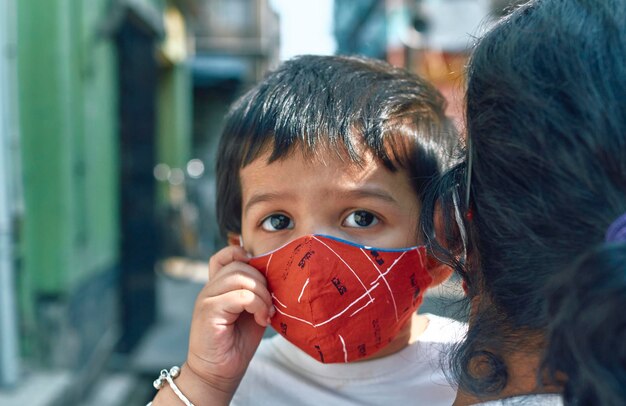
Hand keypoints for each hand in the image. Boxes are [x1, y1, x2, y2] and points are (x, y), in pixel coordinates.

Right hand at [185, 245, 274, 396]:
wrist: (219, 373)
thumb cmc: (236, 343)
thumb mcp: (251, 310)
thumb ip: (255, 291)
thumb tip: (276, 274)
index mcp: (218, 286)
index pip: (225, 255)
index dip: (243, 254)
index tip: (261, 273)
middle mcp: (209, 288)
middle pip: (239, 265)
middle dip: (262, 281)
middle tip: (270, 304)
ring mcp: (206, 298)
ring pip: (240, 277)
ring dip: (261, 295)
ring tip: (266, 312)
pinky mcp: (208, 311)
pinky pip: (240, 296)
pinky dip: (257, 305)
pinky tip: (261, 319)